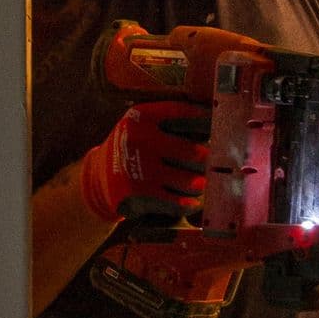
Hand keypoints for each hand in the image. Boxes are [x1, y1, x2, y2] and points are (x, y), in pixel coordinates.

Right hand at [75, 102, 211, 221]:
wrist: (97, 180)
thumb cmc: (131, 150)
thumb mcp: (139, 126)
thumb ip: (170, 121)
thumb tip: (216, 125)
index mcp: (141, 117)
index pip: (184, 114)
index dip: (207, 121)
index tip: (221, 126)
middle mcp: (140, 139)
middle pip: (195, 152)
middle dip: (207, 162)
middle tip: (213, 165)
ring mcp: (140, 168)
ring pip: (192, 181)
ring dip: (199, 185)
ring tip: (198, 183)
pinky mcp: (140, 194)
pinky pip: (180, 202)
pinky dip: (188, 203)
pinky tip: (189, 200)